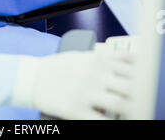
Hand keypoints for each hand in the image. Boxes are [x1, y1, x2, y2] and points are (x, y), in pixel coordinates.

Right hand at [13, 51, 133, 119]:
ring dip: (130, 109)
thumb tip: (131, 57)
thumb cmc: (57, 67)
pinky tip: (113, 120)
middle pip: (130, 87)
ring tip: (132, 112)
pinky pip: (102, 120)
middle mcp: (94, 74)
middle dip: (139, 96)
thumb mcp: (82, 55)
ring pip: (120, 104)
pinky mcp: (76, 109)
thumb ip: (107, 57)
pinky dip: (112, 121)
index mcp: (96, 59)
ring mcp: (86, 92)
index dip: (143, 79)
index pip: (131, 68)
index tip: (146, 86)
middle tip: (142, 102)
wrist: (31, 77)